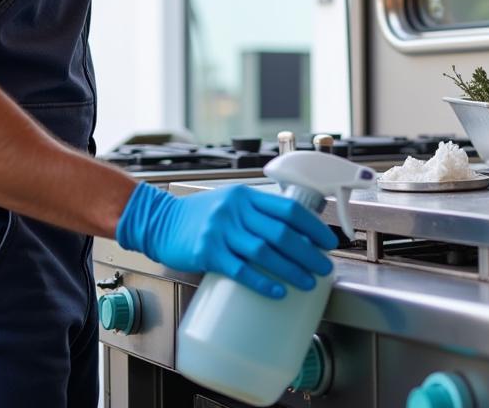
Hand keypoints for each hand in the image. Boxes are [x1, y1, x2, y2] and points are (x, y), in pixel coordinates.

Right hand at [115, 181, 337, 297]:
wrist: (160, 222)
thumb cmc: (199, 216)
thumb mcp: (231, 203)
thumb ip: (256, 213)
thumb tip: (293, 233)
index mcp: (247, 196)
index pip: (288, 208)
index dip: (312, 226)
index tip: (328, 241)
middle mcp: (236, 210)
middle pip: (282, 232)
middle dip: (308, 252)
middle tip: (323, 268)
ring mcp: (221, 231)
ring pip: (265, 252)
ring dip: (291, 270)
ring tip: (307, 282)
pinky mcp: (207, 252)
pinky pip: (240, 269)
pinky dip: (261, 282)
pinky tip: (276, 291)